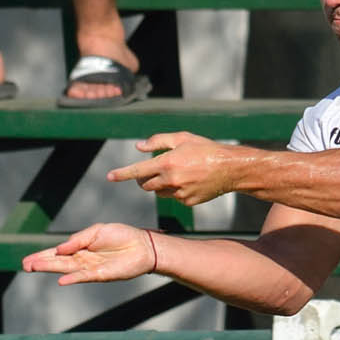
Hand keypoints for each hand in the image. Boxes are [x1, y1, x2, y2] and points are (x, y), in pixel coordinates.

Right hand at [22, 223, 156, 284]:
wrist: (142, 245)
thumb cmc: (121, 236)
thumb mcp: (96, 231)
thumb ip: (78, 239)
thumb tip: (60, 249)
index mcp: (80, 248)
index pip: (57, 253)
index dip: (42, 256)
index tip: (27, 260)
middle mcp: (82, 260)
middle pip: (58, 262)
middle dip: (41, 263)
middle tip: (25, 265)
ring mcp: (90, 268)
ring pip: (66, 269)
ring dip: (50, 269)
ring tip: (34, 268)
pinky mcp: (101, 275)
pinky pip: (84, 277)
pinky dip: (73, 279)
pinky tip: (61, 280)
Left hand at [106, 132, 234, 205]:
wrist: (230, 169)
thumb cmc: (206, 149)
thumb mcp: (182, 138)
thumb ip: (158, 141)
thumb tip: (139, 147)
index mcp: (167, 163)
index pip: (138, 170)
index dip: (122, 174)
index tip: (109, 176)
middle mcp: (171, 180)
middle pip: (145, 185)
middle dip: (144, 179)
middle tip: (151, 171)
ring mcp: (179, 193)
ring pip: (159, 192)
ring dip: (160, 185)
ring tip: (177, 173)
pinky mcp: (188, 202)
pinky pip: (174, 197)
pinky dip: (176, 190)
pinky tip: (190, 182)